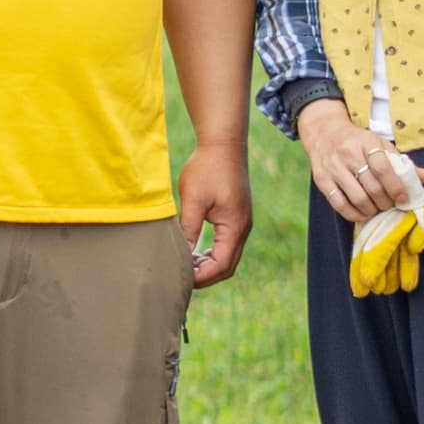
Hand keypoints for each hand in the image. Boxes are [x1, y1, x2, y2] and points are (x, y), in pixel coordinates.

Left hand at [177, 139, 250, 290]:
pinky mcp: (236, 217)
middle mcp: (243, 228)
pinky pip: (226, 244)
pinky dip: (211, 253)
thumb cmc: (206, 168)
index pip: (221, 265)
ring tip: (185, 267)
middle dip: (205, 276)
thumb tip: (182, 255)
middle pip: (227, 266)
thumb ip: (188, 229)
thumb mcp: (193, 199)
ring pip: (228, 257)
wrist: (223, 145)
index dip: (201, 277)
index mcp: (235, 226)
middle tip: (180, 278)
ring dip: (208, 265)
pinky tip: (194, 252)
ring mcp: (241, 223)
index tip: (181, 278)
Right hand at [297, 100, 423, 224]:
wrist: (324, 133)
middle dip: (386, 202)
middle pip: (372, 187)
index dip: (396, 187)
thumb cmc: (357, 141)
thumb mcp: (379, 144)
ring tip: (377, 209)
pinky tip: (362, 213)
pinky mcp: (322, 180)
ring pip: (357, 198)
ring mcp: (333, 168)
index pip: (383, 168)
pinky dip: (354, 214)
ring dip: (372, 209)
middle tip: (391, 205)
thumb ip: (401, 162)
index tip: (403, 198)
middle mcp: (348, 154)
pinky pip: (339, 204)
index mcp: (366, 143)